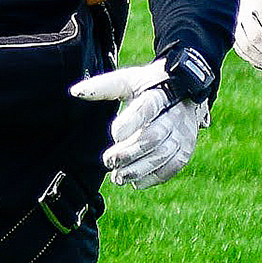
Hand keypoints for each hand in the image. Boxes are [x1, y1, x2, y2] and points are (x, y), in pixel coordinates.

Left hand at [71, 53, 215, 189]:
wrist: (184, 91)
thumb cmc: (150, 86)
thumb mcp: (130, 80)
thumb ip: (104, 86)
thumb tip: (75, 91)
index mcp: (158, 94)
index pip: (147, 108)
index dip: (132, 122)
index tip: (114, 134)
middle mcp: (175, 114)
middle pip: (153, 136)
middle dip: (130, 152)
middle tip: (108, 160)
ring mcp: (183, 133)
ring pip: (163, 155)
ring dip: (138, 169)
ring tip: (118, 176)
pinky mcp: (186, 148)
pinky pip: (172, 167)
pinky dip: (153, 177)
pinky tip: (135, 182)